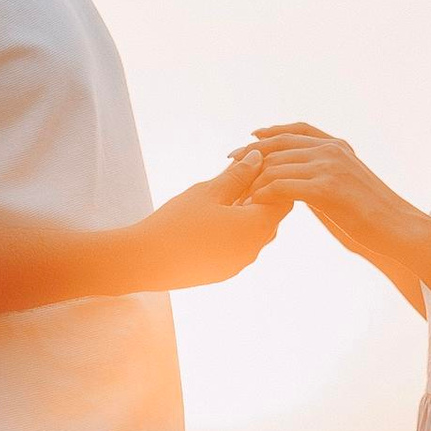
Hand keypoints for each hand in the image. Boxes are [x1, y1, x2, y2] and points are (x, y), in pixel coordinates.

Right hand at [128, 162, 283, 291]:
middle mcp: (255, 249)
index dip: (272, 180)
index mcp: (257, 227)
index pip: (284, 199)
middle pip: (271, 216)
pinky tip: (211, 219)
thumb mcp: (210, 191)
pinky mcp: (225, 272)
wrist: (147, 262)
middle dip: (259, 195)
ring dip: (245, 213)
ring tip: (222, 197)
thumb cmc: (178, 222)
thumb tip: (258, 158)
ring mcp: (240, 264)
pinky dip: (234, 230)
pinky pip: (240, 246)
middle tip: (236, 177)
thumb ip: (238, 175)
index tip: (251, 168)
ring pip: (255, 232)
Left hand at [243, 124, 424, 273]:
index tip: (250, 137)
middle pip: (280, 145)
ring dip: (253, 179)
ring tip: (237, 192)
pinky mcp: (326, 188)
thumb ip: (322, 176)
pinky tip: (253, 203)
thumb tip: (297, 179)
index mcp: (338, 146)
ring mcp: (329, 167)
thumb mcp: (346, 185)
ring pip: (277, 165)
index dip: (271, 132)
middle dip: (251, 153)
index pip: (297, 129)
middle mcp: (332, 150)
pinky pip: (281, 185)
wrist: (396, 229)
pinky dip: (262, 193)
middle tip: (229, 163)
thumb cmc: (370, 215)